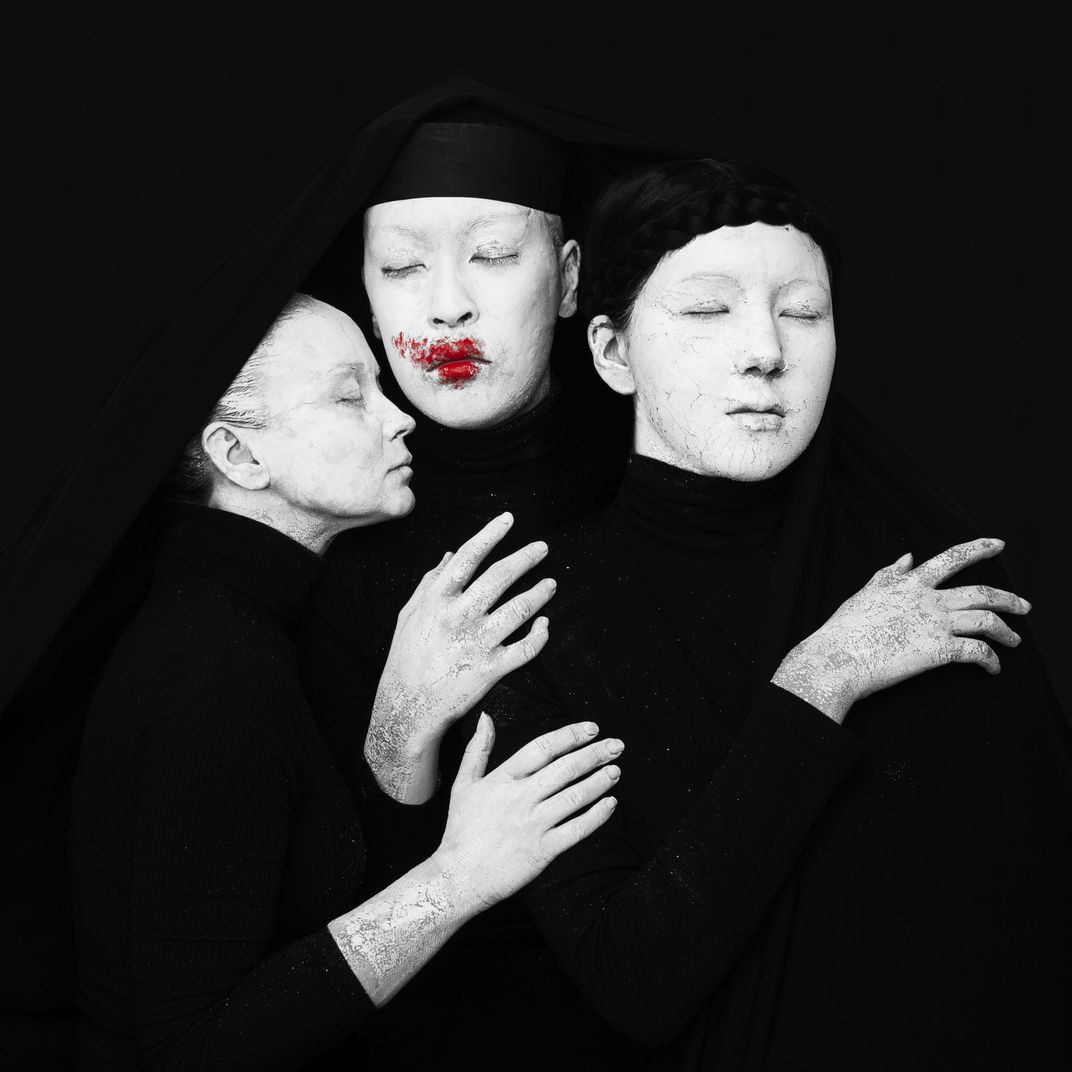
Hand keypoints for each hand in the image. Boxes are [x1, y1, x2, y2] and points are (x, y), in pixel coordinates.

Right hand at [366, 512, 555, 800]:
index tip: (509, 519)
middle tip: (542, 548)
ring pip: (519, 610)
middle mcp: (459, 616)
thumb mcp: (409, 616)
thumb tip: (449, 554)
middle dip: (525, 558)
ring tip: (551, 584)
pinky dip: (540, 635)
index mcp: (438, 600)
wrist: (406, 708)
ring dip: (539, 593)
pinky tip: (546, 625)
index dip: (490, 534)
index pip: (469, 557)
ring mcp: (477, 643)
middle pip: (500, 577)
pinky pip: (525, 649)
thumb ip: (429, 583)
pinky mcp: (491, 670)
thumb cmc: (405, 659)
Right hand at [435, 715, 622, 910]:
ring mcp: (533, 825)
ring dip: (599, 781)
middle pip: (565, 769)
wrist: (458, 877)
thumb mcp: (463, 784)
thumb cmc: (461, 830)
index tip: (591, 728)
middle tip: (616, 745)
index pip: (543, 748)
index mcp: (503, 779)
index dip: (570, 735)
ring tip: (615, 770)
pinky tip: (610, 804)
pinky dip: (597, 816)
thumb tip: (486, 717)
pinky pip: (576, 830)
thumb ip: (477, 749)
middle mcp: (521, 798)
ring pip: (575, 797)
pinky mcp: (543, 850)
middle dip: (594, 754)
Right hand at [773, 538, 1030, 722]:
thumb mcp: (865, 594)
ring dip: (1007, 632)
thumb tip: (908, 558)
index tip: (999, 544)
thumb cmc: (845, 629)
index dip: (979, 549)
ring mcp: (936, 625)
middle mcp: (929, 600)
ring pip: (987, 621)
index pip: (952, 558)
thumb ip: (888, 575)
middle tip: (1025, 607)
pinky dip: (991, 660)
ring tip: (1013, 641)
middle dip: (1009, 599)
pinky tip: (993, 668)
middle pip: (983, 592)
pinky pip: (977, 652)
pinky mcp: (939, 651)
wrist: (837, 658)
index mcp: (911, 584)